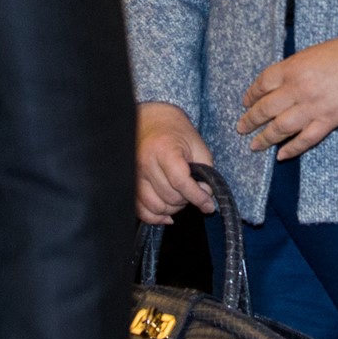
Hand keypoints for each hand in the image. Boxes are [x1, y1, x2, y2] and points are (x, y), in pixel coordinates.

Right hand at [136, 101, 214, 223]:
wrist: (151, 121)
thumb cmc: (176, 131)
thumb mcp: (197, 144)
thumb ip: (205, 170)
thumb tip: (205, 197)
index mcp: (163, 149)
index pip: (180, 181)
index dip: (197, 196)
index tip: (208, 204)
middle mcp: (145, 162)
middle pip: (170, 196)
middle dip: (187, 200)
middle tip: (194, 192)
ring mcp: (134, 175)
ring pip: (156, 207)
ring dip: (173, 209)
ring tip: (182, 198)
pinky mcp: (129, 185)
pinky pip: (140, 210)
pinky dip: (156, 217)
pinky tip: (167, 214)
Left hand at [236, 35, 337, 160]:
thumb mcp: (311, 54)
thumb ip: (292, 70)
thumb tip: (275, 85)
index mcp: (293, 68)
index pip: (263, 84)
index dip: (251, 95)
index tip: (245, 102)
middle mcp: (298, 89)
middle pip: (266, 108)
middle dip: (250, 120)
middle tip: (241, 128)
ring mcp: (313, 107)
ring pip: (281, 127)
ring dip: (265, 139)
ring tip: (255, 146)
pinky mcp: (328, 121)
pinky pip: (305, 140)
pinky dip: (291, 149)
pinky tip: (281, 156)